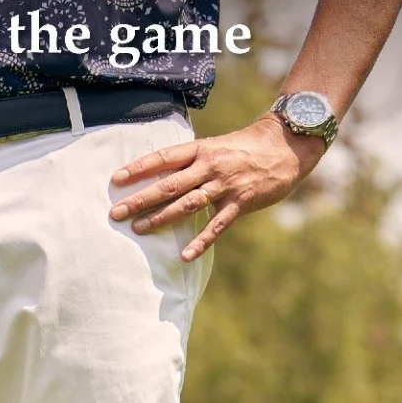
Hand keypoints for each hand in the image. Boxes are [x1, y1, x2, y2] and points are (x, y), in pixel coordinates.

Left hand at [109, 115, 324, 260]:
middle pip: (169, 184)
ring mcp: (224, 186)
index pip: (164, 157)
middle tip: (116, 213)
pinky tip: (185, 256)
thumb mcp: (215, 147)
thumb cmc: (244, 148)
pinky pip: (216, 226)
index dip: (139, 168)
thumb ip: (191, 161)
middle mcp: (209, 166)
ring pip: (187, 203)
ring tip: (139, 229)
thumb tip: (161, 174)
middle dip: (141, 199)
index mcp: (200, 150)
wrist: (284, 146)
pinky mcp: (240, 203)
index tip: (116, 179)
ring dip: (161, 218)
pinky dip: (200, 241)